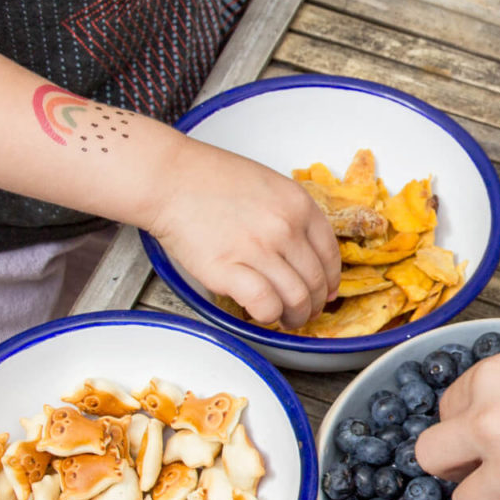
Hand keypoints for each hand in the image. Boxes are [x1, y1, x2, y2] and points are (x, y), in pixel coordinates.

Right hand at [148, 136, 340, 329]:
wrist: (168, 179)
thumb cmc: (209, 179)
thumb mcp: (268, 185)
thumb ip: (291, 215)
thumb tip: (306, 254)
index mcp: (298, 204)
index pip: (330, 254)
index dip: (331, 280)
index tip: (327, 291)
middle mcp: (284, 227)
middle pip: (316, 281)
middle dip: (315, 304)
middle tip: (306, 312)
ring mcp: (258, 249)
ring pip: (296, 299)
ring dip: (294, 317)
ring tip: (286, 320)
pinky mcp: (229, 270)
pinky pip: (265, 305)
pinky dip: (268, 316)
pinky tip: (263, 314)